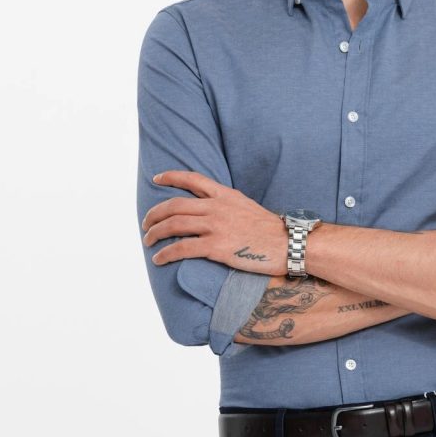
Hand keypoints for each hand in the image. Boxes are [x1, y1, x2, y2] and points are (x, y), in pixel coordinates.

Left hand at [141, 171, 286, 272]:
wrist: (289, 244)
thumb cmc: (271, 231)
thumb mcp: (247, 207)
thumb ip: (227, 206)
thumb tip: (211, 212)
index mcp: (225, 195)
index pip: (192, 179)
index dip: (171, 177)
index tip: (156, 179)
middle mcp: (217, 207)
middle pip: (174, 205)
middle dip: (154, 214)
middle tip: (146, 224)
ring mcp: (216, 226)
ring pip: (173, 225)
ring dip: (155, 233)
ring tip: (148, 241)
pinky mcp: (217, 247)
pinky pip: (182, 248)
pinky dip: (166, 253)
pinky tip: (159, 259)